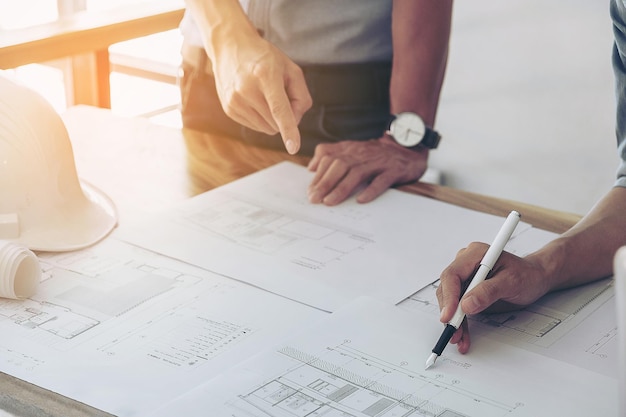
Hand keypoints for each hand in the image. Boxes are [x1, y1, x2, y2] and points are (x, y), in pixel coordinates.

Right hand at [212, 35, 311, 153]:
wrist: (230, 47)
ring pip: (266, 128)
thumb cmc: (266, 58)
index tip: (293, 148)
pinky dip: (261, 118)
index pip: (279, 109)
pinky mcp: (229, 109)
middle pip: (276, 122)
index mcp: (265, 76)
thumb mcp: (291, 69)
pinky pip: (255, 126)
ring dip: (273, 118)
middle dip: (285, 116)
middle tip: (280, 95)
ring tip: (265, 95)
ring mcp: (235, 101)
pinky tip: (255, 99)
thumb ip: (302, 96)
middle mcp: (246, 89)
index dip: (288, 130)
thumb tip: (295, 122)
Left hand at [307, 135, 428, 205]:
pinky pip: (382, 180)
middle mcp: (362, 154)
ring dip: (341, 188)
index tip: (310, 191)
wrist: (407, 145)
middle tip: (315, 199)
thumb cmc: (375, 153)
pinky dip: (371, 190)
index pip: (329, 159)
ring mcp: (378, 161)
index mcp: (350, 149)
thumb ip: (330, 154)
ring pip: (357, 173)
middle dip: (325, 183)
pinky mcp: (394, 170)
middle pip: (340, 166)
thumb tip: (310, 168)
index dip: (318, 175)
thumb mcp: (351, 149)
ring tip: (330, 202)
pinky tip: (361, 200)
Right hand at [435, 242, 551, 353]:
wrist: (535, 278)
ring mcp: (466, 278)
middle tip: (454, 331)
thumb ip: (488, 291)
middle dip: (450, 312)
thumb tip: (466, 304)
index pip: (452, 275)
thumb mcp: (511, 282)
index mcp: (474, 254)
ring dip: (454, 321)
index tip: (449, 315)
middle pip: (447, 289)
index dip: (449, 296)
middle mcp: (466, 264)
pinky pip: (459, 307)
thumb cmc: (527, 274)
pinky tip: (463, 334)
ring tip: (458, 337)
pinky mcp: (467, 291)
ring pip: (451, 301)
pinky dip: (460, 322)